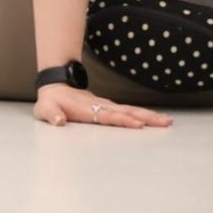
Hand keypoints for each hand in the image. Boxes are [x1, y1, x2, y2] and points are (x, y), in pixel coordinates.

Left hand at [34, 84, 172, 128]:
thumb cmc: (50, 102)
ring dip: (149, 116)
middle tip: (164, 122)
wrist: (54, 88)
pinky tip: (155, 119)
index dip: (121, 119)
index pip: (108, 115)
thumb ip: (52, 115)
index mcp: (87, 109)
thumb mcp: (45, 110)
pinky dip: (143, 115)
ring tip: (167, 122)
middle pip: (126, 112)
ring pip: (131, 110)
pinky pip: (129, 111)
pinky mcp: (109, 108)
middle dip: (145, 117)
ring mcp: (106, 106)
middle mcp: (101, 106)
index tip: (137, 124)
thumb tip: (59, 122)